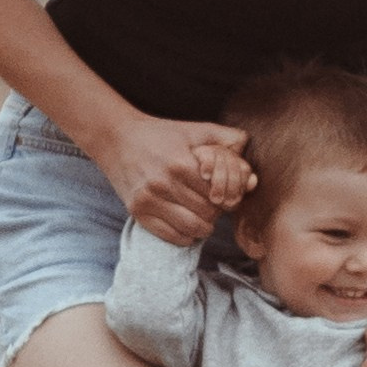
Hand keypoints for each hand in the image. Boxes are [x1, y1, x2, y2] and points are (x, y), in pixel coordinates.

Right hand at [97, 115, 254, 245]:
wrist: (116, 138)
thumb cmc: (162, 134)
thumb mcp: (195, 130)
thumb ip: (227, 140)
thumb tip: (250, 167)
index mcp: (180, 164)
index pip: (219, 195)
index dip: (227, 197)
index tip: (223, 193)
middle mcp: (163, 184)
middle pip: (208, 213)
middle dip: (216, 211)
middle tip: (213, 204)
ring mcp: (148, 200)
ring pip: (192, 228)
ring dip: (203, 226)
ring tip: (202, 215)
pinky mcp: (137, 212)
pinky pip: (172, 237)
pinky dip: (185, 235)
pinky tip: (186, 223)